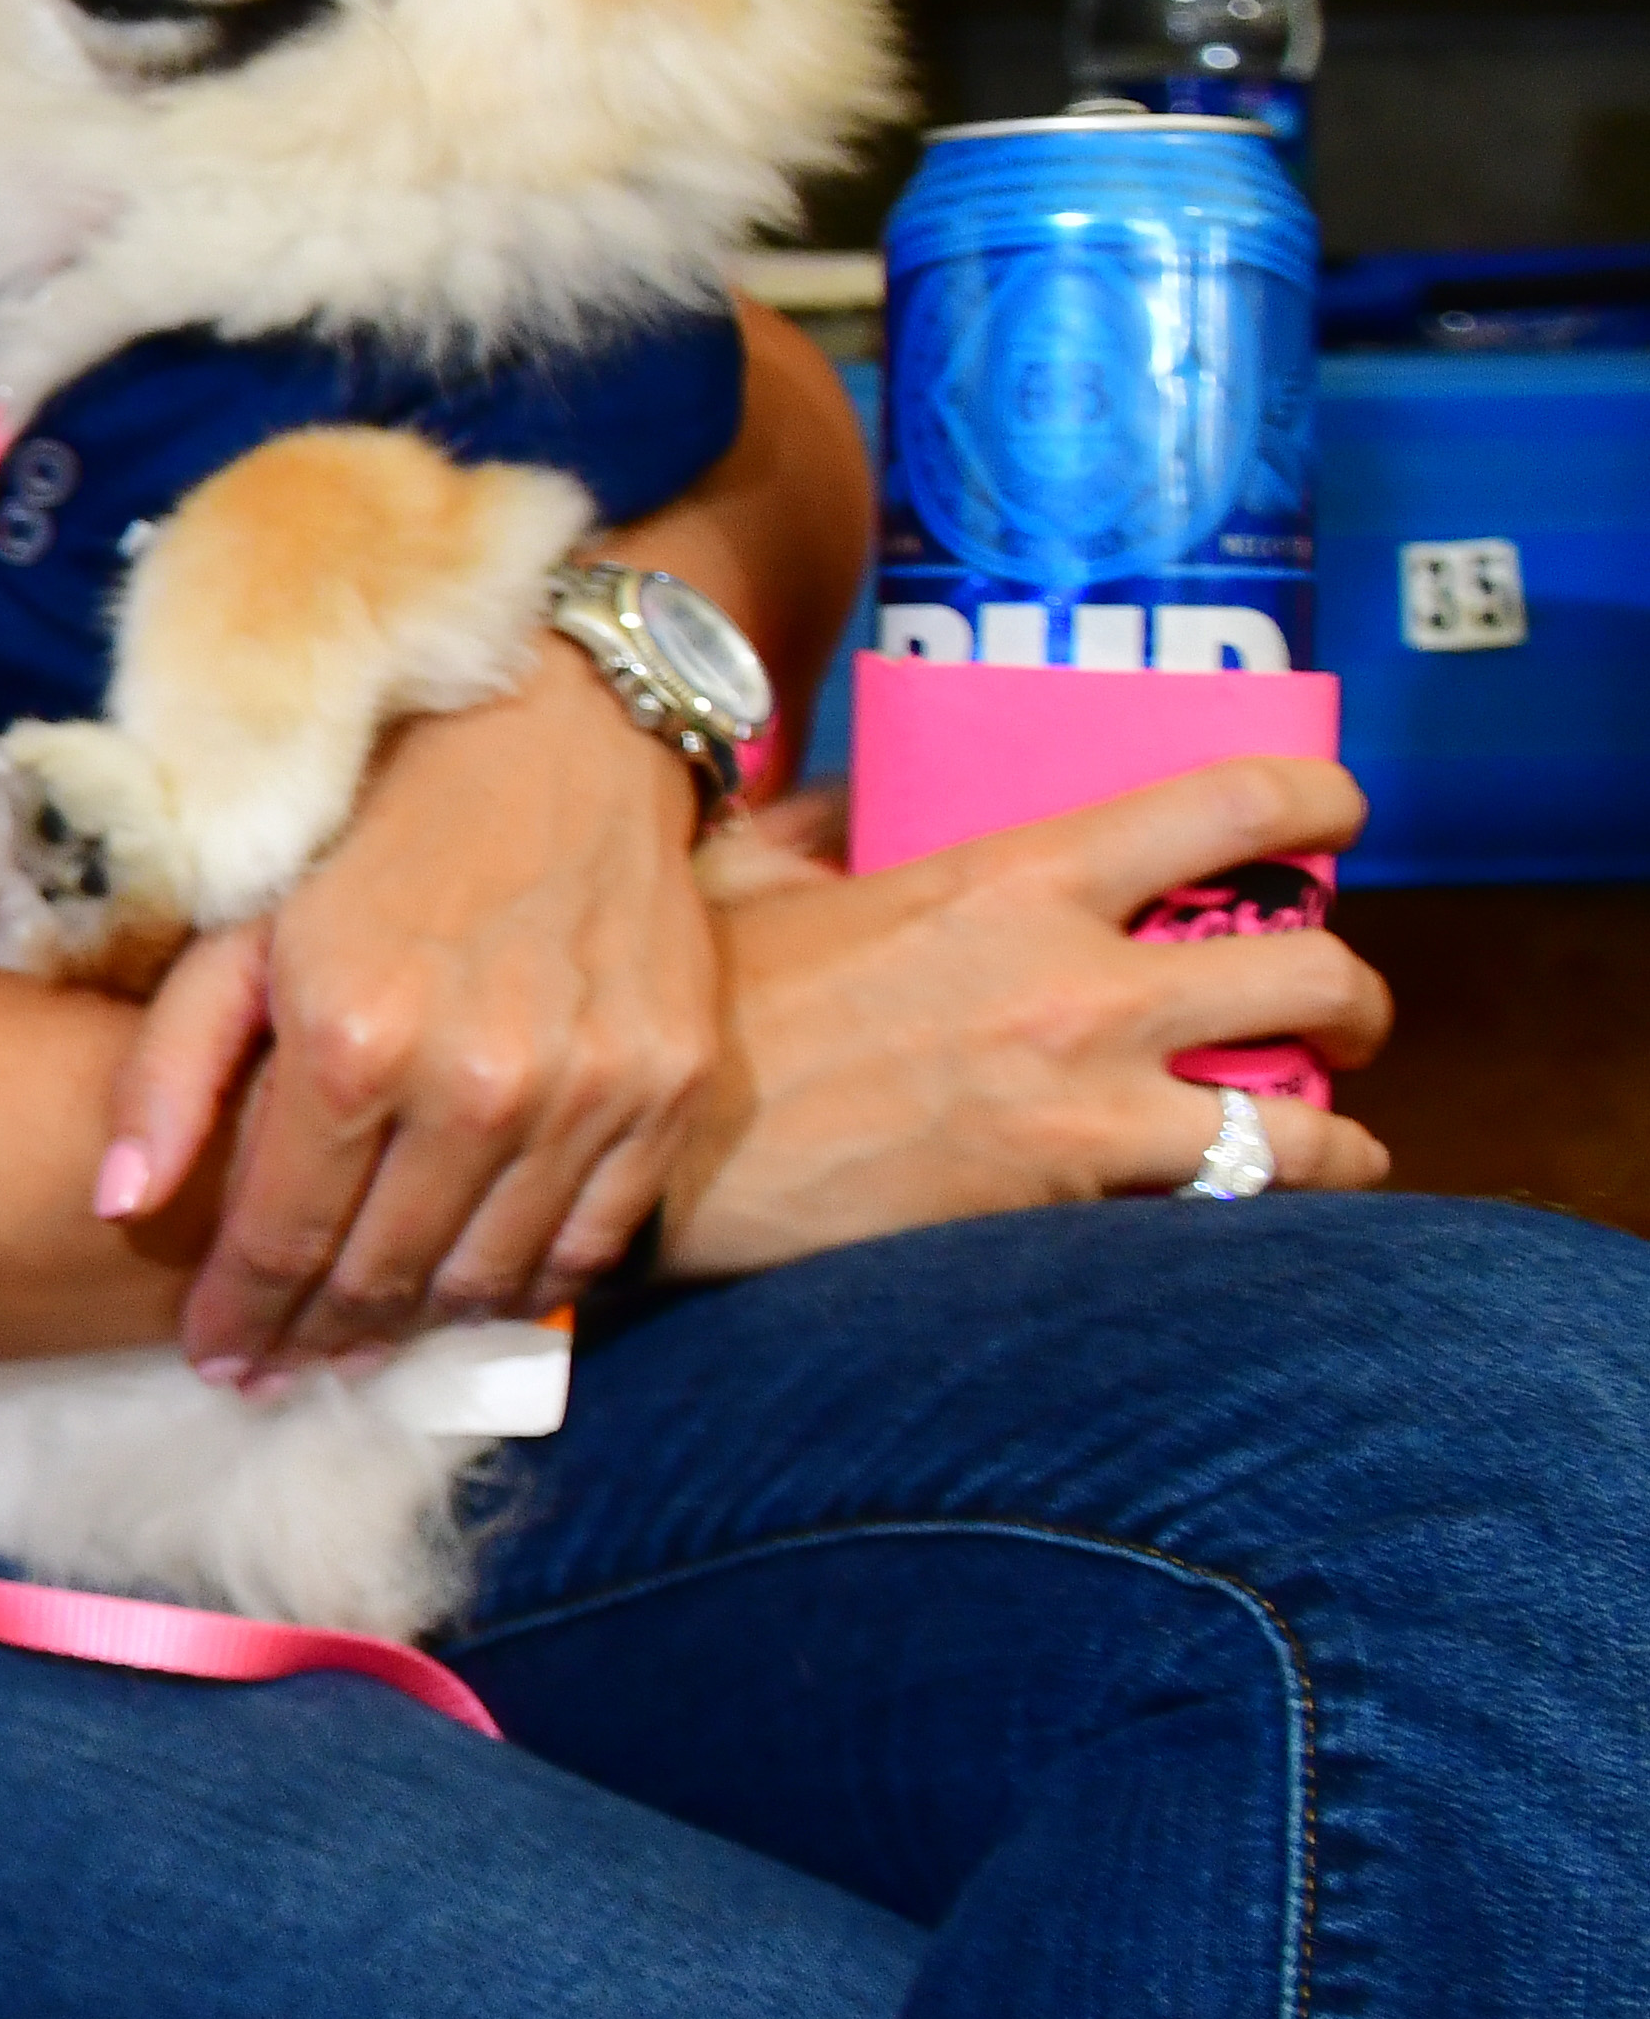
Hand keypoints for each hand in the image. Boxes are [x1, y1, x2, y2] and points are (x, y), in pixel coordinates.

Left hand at [107, 651, 728, 1375]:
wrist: (561, 740)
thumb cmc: (372, 836)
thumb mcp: (240, 932)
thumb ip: (170, 1071)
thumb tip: (118, 1208)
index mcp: (351, 1039)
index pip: (282, 1238)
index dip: (243, 1316)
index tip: (218, 1360)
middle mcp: (477, 1082)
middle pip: (383, 1275)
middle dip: (319, 1336)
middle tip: (282, 1365)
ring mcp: (590, 1092)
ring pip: (488, 1278)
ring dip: (417, 1328)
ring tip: (364, 1340)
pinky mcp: (671, 1090)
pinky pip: (592, 1242)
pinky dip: (525, 1286)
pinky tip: (470, 1294)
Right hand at [658, 758, 1396, 1272]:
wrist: (659, 1165)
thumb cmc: (699, 1016)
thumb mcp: (751, 881)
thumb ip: (820, 825)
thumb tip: (841, 795)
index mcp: (1016, 878)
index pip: (1234, 804)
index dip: (1322, 801)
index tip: (1337, 818)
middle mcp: (1082, 984)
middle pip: (1317, 969)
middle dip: (1358, 997)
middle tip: (1338, 1015)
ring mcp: (1087, 1103)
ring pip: (1304, 1120)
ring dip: (1336, 1132)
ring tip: (1325, 1141)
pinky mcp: (1071, 1205)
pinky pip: (1230, 1209)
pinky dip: (1270, 1218)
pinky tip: (1260, 1224)